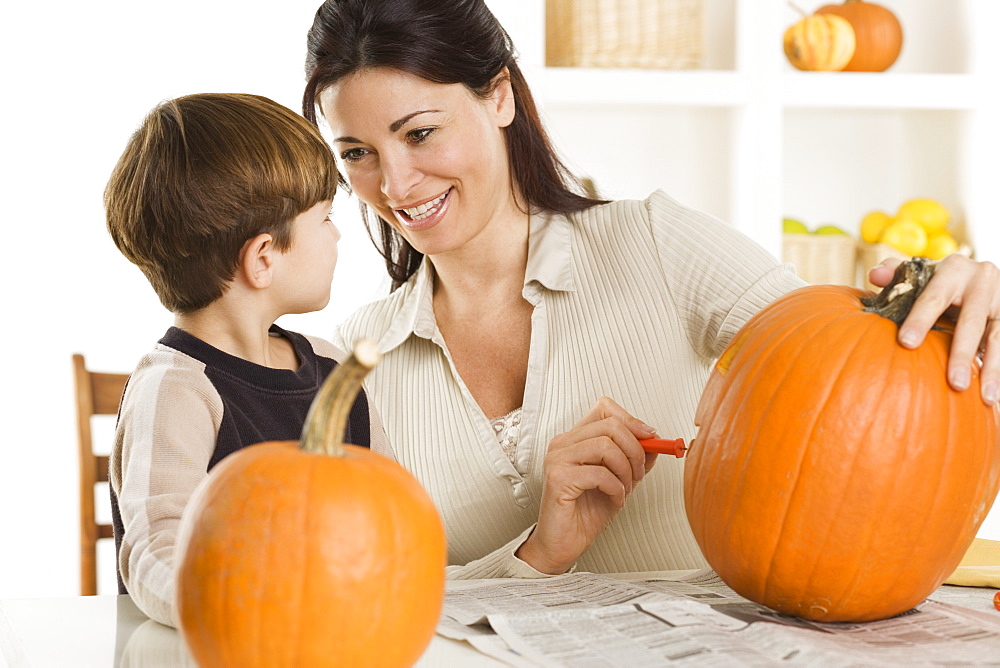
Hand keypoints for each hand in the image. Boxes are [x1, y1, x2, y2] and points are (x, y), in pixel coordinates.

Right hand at [515, 397, 657, 573]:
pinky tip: (614, 499)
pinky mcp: (558, 478)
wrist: (564, 544)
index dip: (631, 420)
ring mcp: (557, 459)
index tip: (650, 438)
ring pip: (606, 446)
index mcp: (575, 439)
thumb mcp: (619, 481)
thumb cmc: (585, 513)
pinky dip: (615, 488)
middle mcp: (563, 443)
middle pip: (610, 425)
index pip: (605, 408)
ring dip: (625, 470)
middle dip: (635, 450)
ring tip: (625, 489)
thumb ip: (634, 459)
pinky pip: (599, 473)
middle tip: (638, 474)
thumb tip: (655, 442)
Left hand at [868, 254, 999, 404]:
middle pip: (972, 322)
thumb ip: (896, 273)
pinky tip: (995, 394)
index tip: (906, 343)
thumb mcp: (921, 273)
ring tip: (987, 398)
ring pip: (999, 337)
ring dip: (994, 369)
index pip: (933, 298)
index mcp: (954, 269)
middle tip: (955, 383)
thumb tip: (876, 275)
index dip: (920, 320)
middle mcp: (983, 279)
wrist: (981, 276)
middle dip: (962, 353)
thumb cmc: (939, 280)